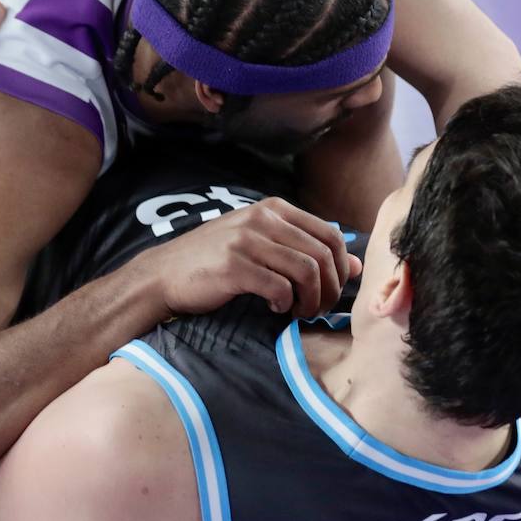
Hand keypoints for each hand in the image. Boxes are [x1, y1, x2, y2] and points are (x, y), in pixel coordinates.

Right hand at [139, 197, 362, 318]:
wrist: (164, 274)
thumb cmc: (215, 260)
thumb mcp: (262, 244)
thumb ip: (304, 249)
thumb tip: (355, 266)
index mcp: (273, 209)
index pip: (330, 234)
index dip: (341, 267)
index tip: (332, 290)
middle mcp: (262, 219)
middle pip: (323, 255)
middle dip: (329, 288)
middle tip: (318, 309)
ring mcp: (247, 241)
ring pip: (306, 271)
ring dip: (310, 300)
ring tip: (299, 312)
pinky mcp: (234, 267)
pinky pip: (279, 288)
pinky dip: (285, 304)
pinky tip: (275, 309)